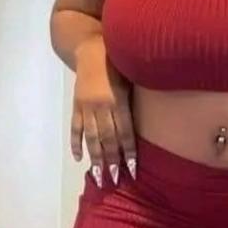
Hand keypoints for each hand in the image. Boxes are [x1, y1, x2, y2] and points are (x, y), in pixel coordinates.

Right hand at [71, 35, 137, 188]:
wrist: (89, 47)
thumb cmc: (118, 61)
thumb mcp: (133, 77)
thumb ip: (137, 100)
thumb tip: (151, 123)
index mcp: (117, 100)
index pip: (125, 133)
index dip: (129, 153)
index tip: (133, 171)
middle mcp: (100, 106)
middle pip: (108, 139)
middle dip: (112, 161)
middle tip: (115, 180)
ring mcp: (86, 107)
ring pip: (91, 138)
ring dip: (95, 158)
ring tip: (98, 177)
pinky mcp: (76, 105)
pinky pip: (76, 128)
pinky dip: (76, 143)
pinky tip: (79, 158)